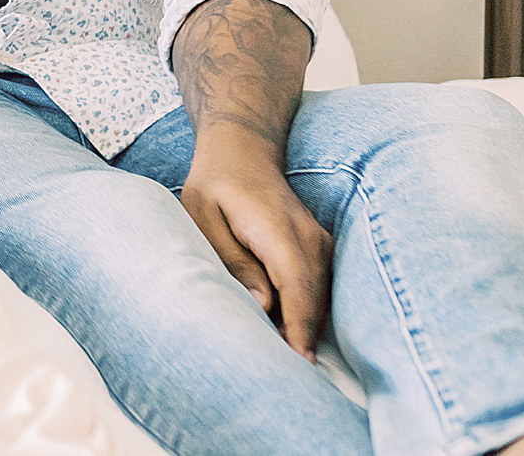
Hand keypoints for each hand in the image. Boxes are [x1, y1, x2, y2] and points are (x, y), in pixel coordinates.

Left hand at [180, 131, 333, 360]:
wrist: (243, 148)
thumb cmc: (214, 184)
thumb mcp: (204, 216)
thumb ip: (233, 259)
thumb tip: (262, 304)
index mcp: (279, 231)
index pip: (298, 287)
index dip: (299, 328)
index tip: (300, 363)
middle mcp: (309, 238)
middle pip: (314, 300)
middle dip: (304, 338)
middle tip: (287, 376)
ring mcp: (319, 243)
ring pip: (319, 297)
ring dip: (305, 328)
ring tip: (284, 361)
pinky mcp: (319, 249)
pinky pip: (317, 288)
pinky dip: (306, 311)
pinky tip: (286, 332)